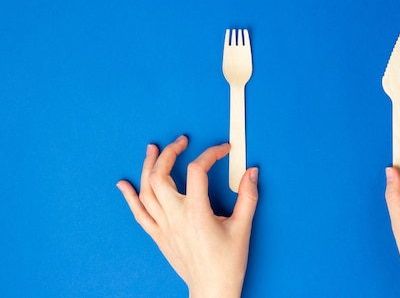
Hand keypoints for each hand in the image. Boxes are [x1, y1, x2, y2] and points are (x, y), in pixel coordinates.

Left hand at [117, 136, 258, 297]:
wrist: (212, 289)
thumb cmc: (227, 263)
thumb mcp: (243, 227)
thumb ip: (248, 196)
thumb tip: (251, 172)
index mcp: (197, 213)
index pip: (197, 171)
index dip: (210, 154)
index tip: (223, 150)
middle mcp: (175, 217)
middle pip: (161, 176)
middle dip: (169, 153)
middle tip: (181, 141)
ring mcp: (164, 227)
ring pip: (146, 191)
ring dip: (147, 167)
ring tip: (153, 149)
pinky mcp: (158, 236)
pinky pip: (139, 214)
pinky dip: (129, 197)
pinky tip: (123, 184)